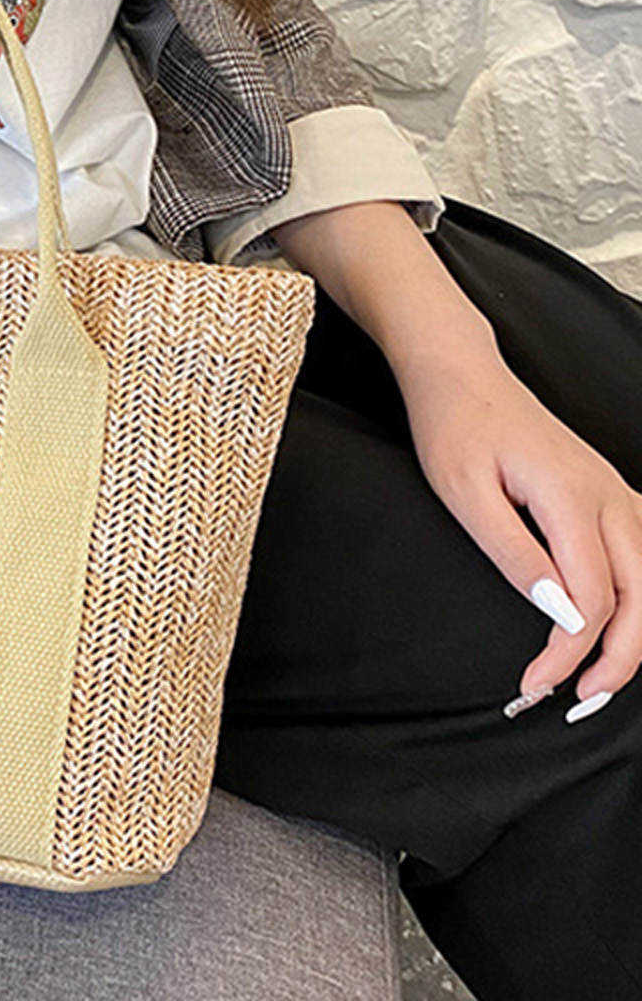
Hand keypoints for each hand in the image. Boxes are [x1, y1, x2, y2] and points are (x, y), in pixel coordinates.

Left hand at [397, 348, 641, 713]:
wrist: (461, 373)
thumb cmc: (454, 428)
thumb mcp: (464, 493)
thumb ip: (513, 553)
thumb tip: (560, 613)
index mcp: (573, 497)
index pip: (593, 597)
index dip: (569, 652)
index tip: (535, 685)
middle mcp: (609, 496)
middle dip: (620, 660)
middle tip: (580, 702)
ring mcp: (615, 493)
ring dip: (635, 635)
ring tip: (597, 679)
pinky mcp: (608, 494)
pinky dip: (639, 601)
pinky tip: (614, 629)